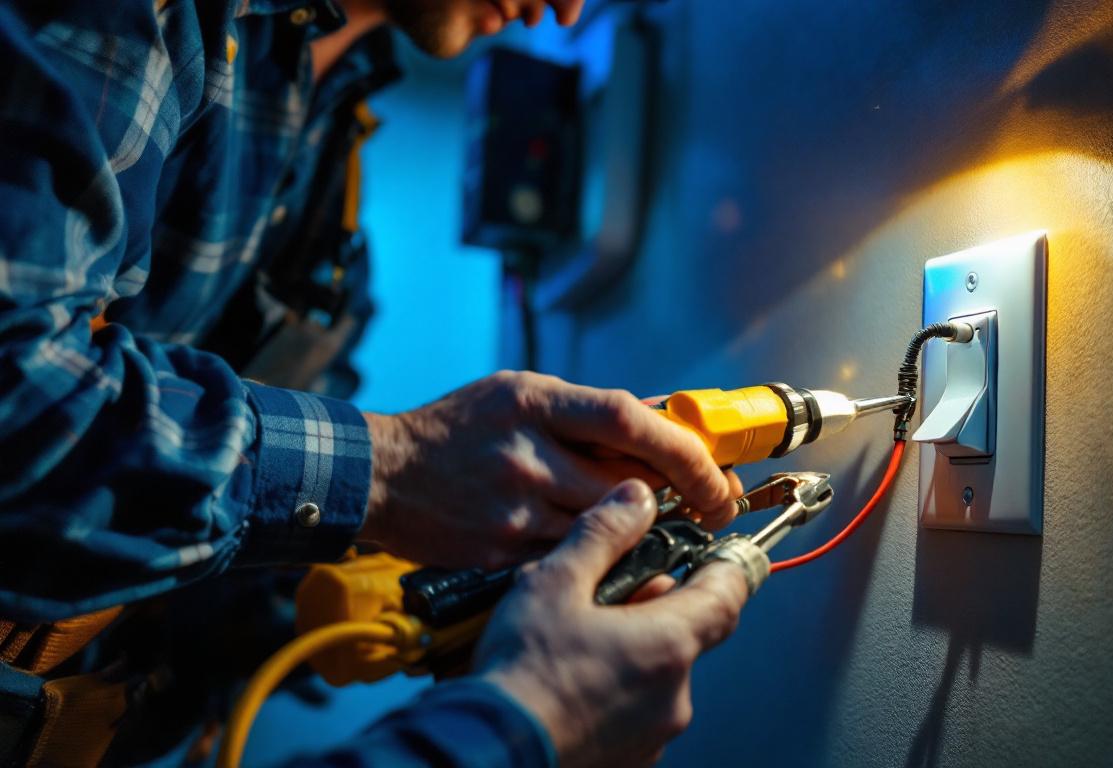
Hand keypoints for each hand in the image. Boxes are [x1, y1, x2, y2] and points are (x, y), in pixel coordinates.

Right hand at [360, 371, 742, 569]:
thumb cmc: (457, 429)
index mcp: (535, 403)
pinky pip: (568, 559)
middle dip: (675, 499)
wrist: (379, 475)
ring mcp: (513, 508)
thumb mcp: (521, 394)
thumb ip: (587, 410)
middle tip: (707, 506)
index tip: (717, 477)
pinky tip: (596, 552)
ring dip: (636, 532)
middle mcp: (526, 453)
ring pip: (603, 530)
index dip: (686, 452)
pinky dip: (592, 557)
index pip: (630, 422)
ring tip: (652, 526)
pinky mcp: (501, 552)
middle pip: (627, 484)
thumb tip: (664, 422)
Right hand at [476, 480, 749, 766]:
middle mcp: (674, 695)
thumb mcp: (556, 582)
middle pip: (683, 631)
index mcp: (669, 644)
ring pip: (655, 673)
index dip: (720, 564)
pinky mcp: (628, 757)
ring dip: (628, 650)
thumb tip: (635, 497)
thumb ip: (603, 533)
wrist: (488, 749)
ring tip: (571, 639)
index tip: (706, 552)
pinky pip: (633, 711)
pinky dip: (610, 690)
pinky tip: (565, 682)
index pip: (727, 594)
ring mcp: (652, 734)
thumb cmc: (522, 669)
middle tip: (600, 594)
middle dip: (649, 606)